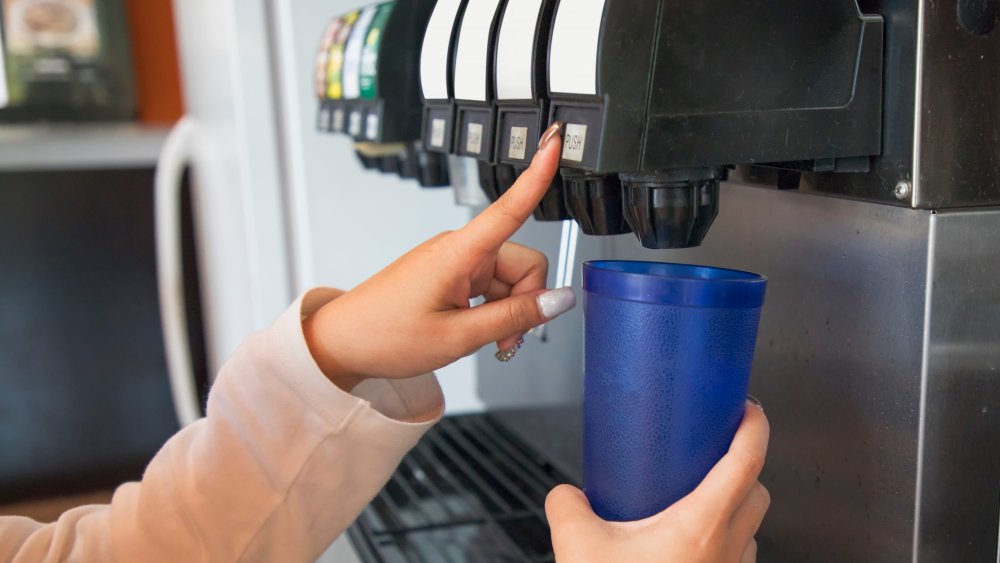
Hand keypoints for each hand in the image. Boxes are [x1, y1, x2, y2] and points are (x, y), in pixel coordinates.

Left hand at [304, 123, 575, 389]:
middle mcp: (459, 248)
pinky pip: (492, 284)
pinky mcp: (451, 272)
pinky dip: (495, 310)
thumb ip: (514, 317)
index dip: (537, 174)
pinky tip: (480, 330)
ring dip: (510, 311)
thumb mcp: (458, 336)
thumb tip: (559, 300)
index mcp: (458, 254)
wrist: (344, 342)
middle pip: (524, 262)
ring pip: (510, 278)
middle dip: (527, 301)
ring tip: (489, 342)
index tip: (554, 141)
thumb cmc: (386, 335)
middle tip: (508, 339)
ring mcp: (455, 260)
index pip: (509, 208)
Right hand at [546, 403, 770, 562]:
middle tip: (718, 451)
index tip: (748, 408)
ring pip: (751, 527)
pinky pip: (736, 557)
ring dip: (736, 506)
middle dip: (745, 464)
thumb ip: (566, 507)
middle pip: (759, 490)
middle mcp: (726, 547)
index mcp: (702, 523)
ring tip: (700, 497)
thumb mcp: (578, 546)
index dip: (754, 426)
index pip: (747, 459)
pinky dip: (724, 540)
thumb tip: (566, 495)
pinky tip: (689, 543)